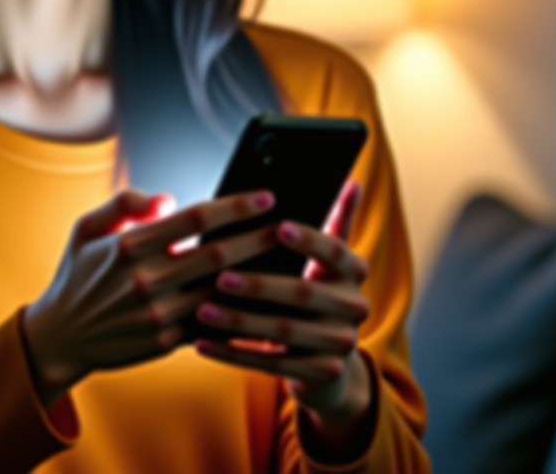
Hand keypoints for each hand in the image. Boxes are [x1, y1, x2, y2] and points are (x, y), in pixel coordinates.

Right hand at [21, 186, 278, 406]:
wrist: (60, 336)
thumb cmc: (77, 275)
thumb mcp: (86, 228)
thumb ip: (124, 204)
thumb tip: (169, 199)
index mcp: (130, 245)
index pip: (194, 219)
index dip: (234, 207)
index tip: (265, 197)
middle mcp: (147, 279)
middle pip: (217, 255)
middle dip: (258, 238)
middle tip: (292, 226)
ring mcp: (158, 315)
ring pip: (220, 293)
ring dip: (257, 278)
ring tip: (288, 264)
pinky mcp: (166, 342)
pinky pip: (212, 327)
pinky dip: (240, 317)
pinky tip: (265, 306)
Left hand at [193, 180, 372, 435]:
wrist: (328, 359)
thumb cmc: (313, 290)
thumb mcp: (327, 258)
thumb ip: (335, 221)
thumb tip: (352, 182)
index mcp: (354, 271)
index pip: (336, 249)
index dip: (309, 239)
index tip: (278, 226)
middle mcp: (354, 307)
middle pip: (303, 293)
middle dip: (258, 285)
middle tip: (220, 275)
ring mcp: (339, 344)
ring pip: (283, 332)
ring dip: (238, 320)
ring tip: (201, 308)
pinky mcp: (318, 373)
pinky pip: (270, 365)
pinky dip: (232, 354)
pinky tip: (201, 342)